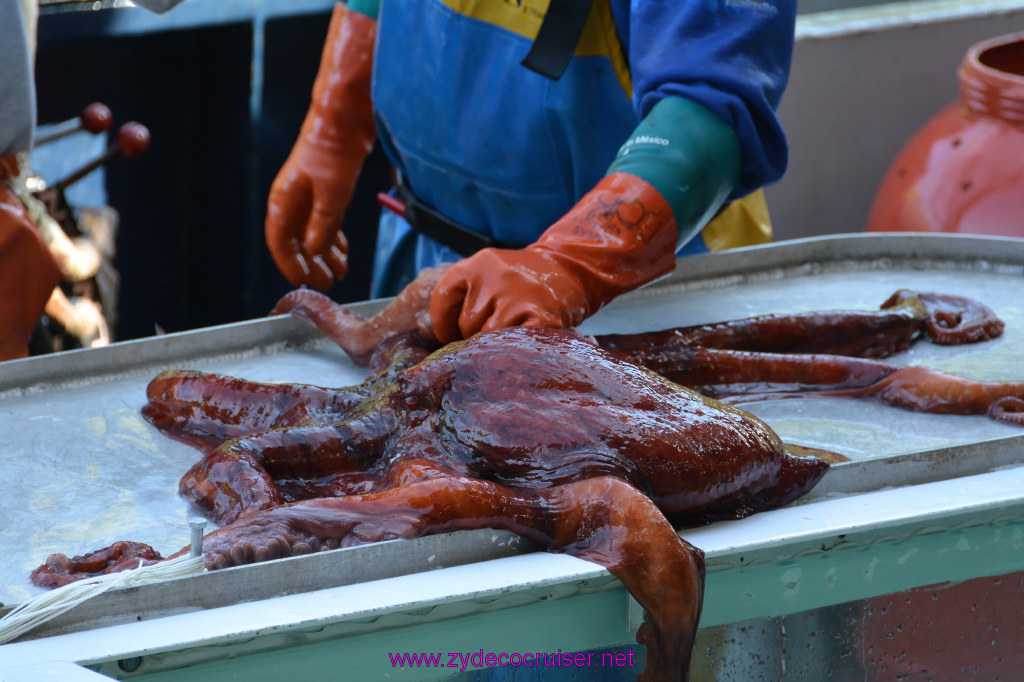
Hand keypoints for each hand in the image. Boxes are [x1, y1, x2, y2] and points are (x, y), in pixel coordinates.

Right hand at [264, 3, 375, 290]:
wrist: (345, 116)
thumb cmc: (333, 149)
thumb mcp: (331, 195)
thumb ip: (323, 226)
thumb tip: (314, 251)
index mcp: (284, 199)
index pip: (279, 241)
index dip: (290, 264)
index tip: (303, 281)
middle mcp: (292, 198)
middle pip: (296, 240)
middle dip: (310, 263)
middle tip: (326, 283)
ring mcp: (309, 192)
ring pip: (312, 231)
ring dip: (324, 252)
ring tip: (340, 271)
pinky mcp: (326, 186)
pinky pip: (325, 219)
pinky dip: (333, 235)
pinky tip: (343, 248)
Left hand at [430, 173, 677, 343]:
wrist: (572, 269)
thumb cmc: (523, 284)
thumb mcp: (489, 274)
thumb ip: (465, 298)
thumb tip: (445, 342)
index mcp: (478, 263)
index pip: (443, 300)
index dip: (444, 324)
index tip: (453, 334)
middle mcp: (495, 276)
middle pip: (466, 325)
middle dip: (476, 335)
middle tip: (498, 328)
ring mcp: (518, 296)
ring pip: (487, 338)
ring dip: (496, 344)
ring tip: (513, 333)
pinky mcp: (539, 318)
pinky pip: (511, 346)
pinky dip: (513, 352)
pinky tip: (521, 345)